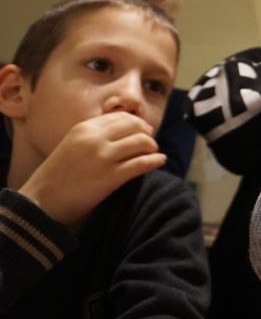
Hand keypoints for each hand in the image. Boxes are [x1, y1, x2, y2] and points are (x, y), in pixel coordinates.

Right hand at [18, 112, 164, 228]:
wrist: (41, 201)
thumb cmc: (58, 175)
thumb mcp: (72, 144)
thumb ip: (94, 135)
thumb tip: (125, 129)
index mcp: (84, 128)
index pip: (121, 117)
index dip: (137, 123)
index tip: (143, 130)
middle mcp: (94, 139)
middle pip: (134, 126)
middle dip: (146, 133)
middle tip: (150, 142)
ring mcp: (103, 158)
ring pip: (141, 142)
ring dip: (152, 147)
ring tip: (153, 153)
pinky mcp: (110, 177)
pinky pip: (141, 164)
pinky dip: (155, 161)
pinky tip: (160, 161)